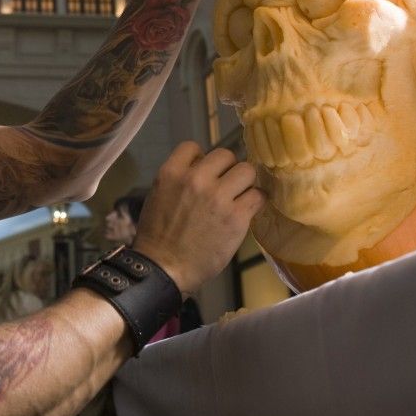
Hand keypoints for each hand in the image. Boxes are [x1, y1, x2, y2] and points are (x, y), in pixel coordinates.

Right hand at [132, 142, 264, 294]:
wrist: (165, 268)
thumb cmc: (158, 237)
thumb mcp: (158, 197)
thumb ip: (179, 180)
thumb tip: (203, 171)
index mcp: (171, 173)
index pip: (193, 146)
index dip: (201, 159)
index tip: (205, 173)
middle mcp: (196, 179)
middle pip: (225, 154)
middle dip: (227, 169)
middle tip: (226, 186)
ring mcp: (218, 197)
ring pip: (246, 170)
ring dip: (244, 183)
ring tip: (240, 197)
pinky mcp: (237, 216)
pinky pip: (258, 195)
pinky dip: (255, 201)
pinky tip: (248, 209)